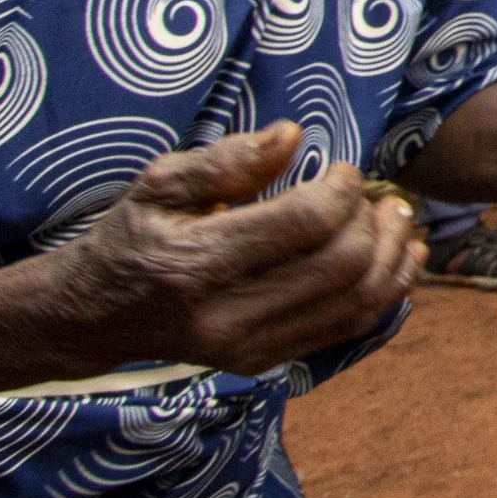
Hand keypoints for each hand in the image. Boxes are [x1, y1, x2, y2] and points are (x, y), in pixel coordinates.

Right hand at [61, 123, 423, 378]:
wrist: (94, 316)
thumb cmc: (132, 237)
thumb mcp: (160, 186)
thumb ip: (227, 161)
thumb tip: (291, 135)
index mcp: (196, 264)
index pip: (304, 224)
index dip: (341, 190)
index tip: (342, 170)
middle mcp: (225, 316)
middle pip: (342, 266)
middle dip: (375, 223)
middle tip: (381, 196)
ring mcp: (247, 348)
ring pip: (356, 304)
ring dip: (393, 259)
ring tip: (402, 222)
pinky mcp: (262, 362)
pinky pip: (345, 330)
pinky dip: (385, 293)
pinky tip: (399, 261)